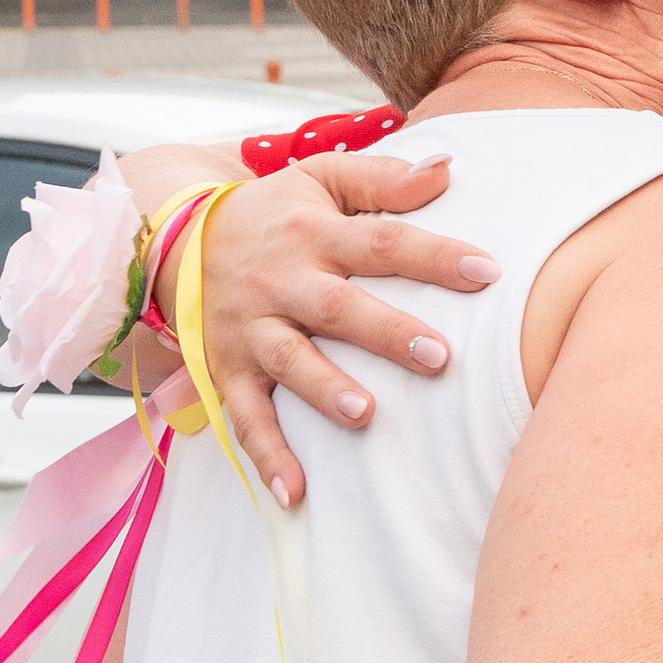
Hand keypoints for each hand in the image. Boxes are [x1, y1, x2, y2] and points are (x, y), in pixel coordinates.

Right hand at [186, 150, 499, 503]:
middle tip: (439, 356)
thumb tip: (447, 169)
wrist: (175, 240)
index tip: (488, 271)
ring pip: (288, 361)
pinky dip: (267, 456)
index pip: (381, 241)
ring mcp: (252, 329)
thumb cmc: (273, 213)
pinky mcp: (227, 370)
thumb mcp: (321, 178)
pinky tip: (294, 493)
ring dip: (324, 389)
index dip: (434, 256)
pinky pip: (245, 416)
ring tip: (365, 415)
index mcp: (313, 232)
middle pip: (337, 307)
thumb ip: (383, 177)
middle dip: (385, 332)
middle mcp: (282, 281)